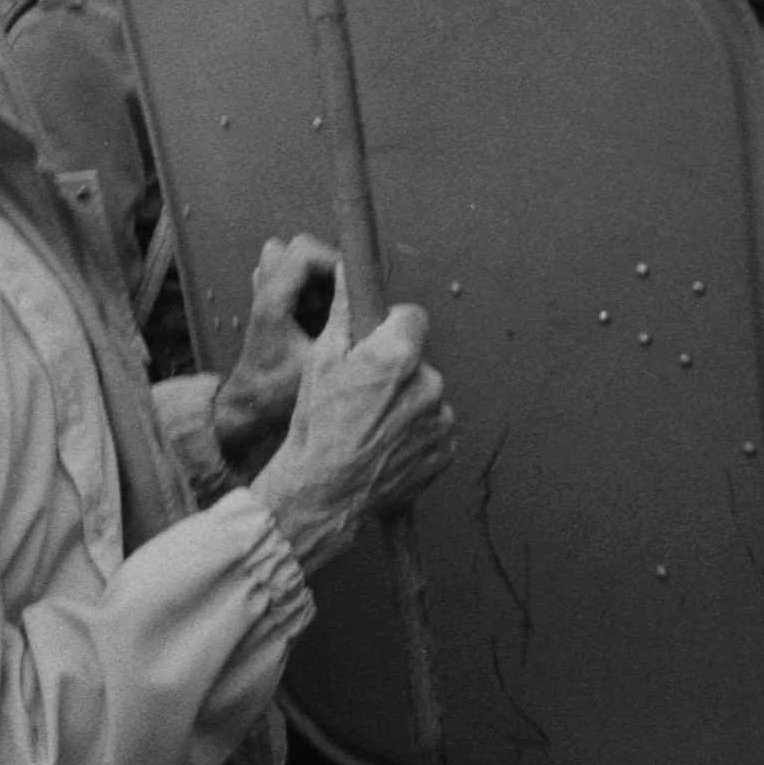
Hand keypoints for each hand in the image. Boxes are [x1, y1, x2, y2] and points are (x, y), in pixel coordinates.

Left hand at [212, 235, 330, 457]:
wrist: (250, 405)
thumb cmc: (277, 391)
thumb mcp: (319, 365)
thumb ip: (343, 333)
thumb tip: (375, 314)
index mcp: (273, 302)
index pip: (304, 251)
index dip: (334, 260)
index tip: (350, 285)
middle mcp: (265, 291)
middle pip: (297, 248)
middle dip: (325, 268)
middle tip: (336, 300)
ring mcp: (264, 294)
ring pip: (291, 258)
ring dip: (315, 277)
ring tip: (323, 310)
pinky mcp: (269, 303)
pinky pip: (289, 277)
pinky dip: (307, 288)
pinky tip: (313, 318)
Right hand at [250, 299, 455, 572]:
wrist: (324, 491)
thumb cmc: (317, 426)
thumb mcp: (320, 362)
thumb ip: (345, 314)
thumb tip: (350, 273)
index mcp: (397, 357)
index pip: (413, 317)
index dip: (391, 327)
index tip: (376, 340)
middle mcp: (427, 385)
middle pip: (417, 359)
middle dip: (395, 369)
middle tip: (362, 393)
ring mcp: (440, 419)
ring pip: (426, 394)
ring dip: (406, 402)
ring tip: (370, 424)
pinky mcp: (446, 448)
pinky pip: (434, 426)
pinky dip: (415, 431)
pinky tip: (385, 442)